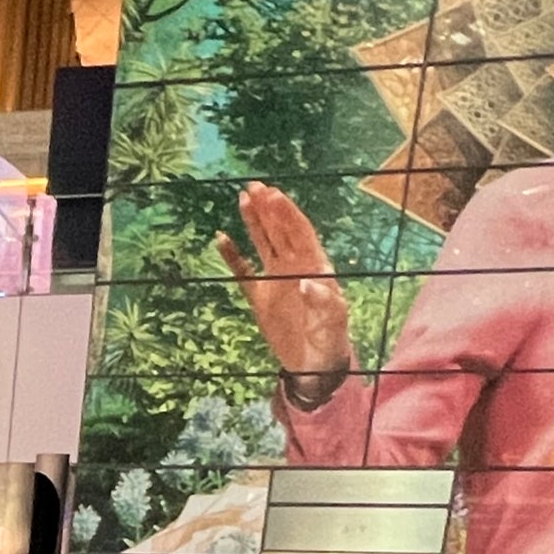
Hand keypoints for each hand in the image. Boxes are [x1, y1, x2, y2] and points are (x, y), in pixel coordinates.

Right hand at [214, 183, 352, 401]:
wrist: (314, 366)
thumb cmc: (330, 341)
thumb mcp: (332, 322)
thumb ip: (322, 301)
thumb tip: (307, 281)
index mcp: (315, 267)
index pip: (301, 233)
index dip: (288, 214)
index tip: (274, 196)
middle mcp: (295, 267)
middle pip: (281, 231)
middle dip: (269, 209)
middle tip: (255, 187)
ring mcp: (276, 280)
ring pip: (263, 243)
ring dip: (254, 221)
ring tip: (243, 198)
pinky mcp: (260, 298)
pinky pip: (243, 273)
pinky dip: (232, 256)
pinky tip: (221, 239)